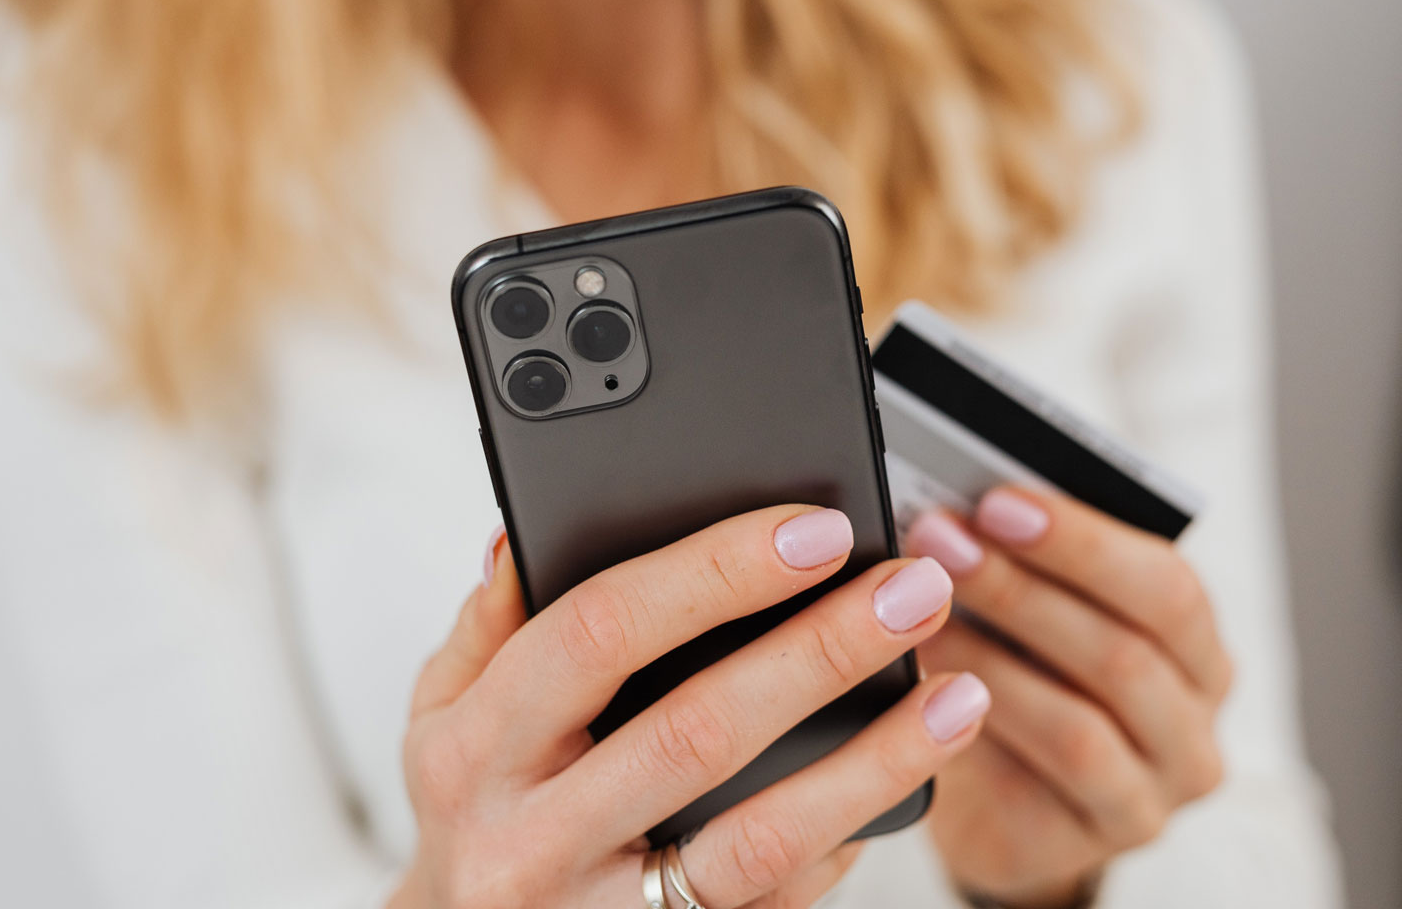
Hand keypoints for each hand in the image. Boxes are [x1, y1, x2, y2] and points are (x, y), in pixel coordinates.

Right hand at [388, 505, 990, 908]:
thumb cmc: (478, 813)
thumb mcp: (443, 717)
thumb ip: (490, 625)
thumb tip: (530, 529)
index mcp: (472, 749)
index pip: (599, 631)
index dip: (712, 573)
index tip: (815, 530)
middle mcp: (528, 838)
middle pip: (697, 729)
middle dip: (820, 650)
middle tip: (914, 589)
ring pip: (759, 838)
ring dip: (873, 762)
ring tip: (958, 694)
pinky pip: (775, 902)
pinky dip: (846, 840)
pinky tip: (906, 782)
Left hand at [907, 488, 1233, 908]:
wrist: (1000, 803)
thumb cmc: (1022, 677)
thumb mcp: (1036, 615)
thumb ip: (1026, 561)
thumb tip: (962, 505)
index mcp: (1196, 647)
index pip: (1165, 585)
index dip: (1081, 541)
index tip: (996, 501)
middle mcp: (1194, 724)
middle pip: (1125, 652)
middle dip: (1021, 588)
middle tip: (941, 541)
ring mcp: (1154, 795)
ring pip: (1080, 724)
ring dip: (990, 658)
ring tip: (917, 612)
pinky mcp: (1097, 842)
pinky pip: (1042, 785)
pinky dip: (981, 725)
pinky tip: (926, 688)